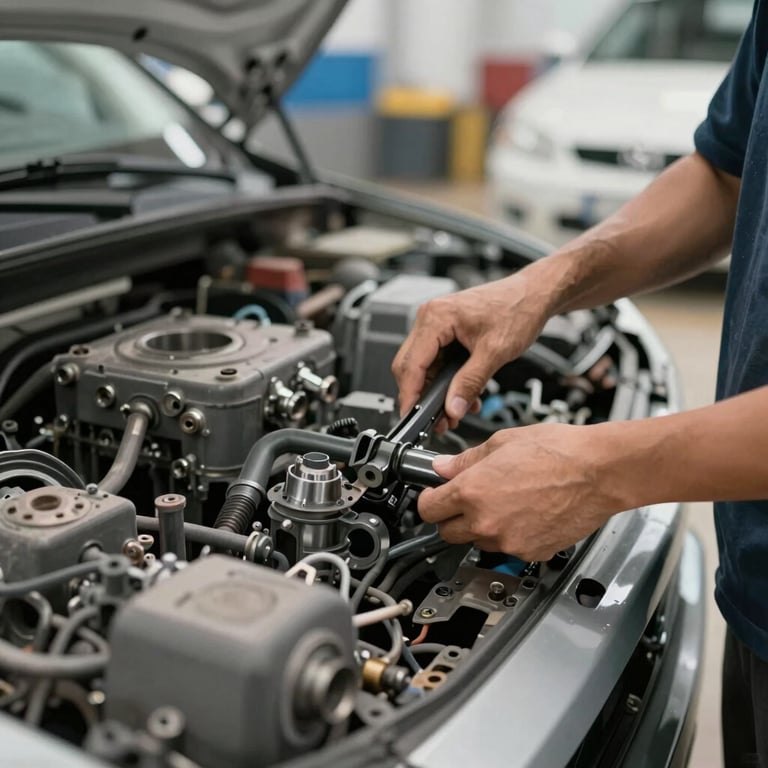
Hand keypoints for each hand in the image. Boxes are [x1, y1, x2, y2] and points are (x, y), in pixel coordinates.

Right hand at [391, 270, 553, 427]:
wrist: (533, 294)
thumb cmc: (517, 309)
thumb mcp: (495, 352)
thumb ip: (470, 382)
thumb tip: (453, 407)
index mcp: (436, 317)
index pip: (410, 363)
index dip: (410, 394)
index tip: (413, 417)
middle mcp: (431, 317)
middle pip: (410, 366)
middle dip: (422, 396)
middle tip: (437, 421)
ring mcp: (437, 324)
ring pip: (423, 366)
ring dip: (436, 391)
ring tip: (453, 412)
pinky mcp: (445, 331)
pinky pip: (436, 361)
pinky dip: (446, 381)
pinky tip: (462, 395)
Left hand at [417, 424, 629, 560]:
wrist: (599, 471)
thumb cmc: (558, 452)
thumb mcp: (502, 442)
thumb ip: (466, 460)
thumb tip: (443, 467)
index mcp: (472, 491)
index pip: (428, 509)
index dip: (428, 501)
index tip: (433, 497)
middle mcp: (486, 521)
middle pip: (447, 533)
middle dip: (451, 517)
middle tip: (467, 500)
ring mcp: (508, 542)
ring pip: (478, 542)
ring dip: (482, 527)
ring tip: (506, 502)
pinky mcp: (530, 553)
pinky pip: (507, 549)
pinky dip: (510, 535)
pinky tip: (526, 513)